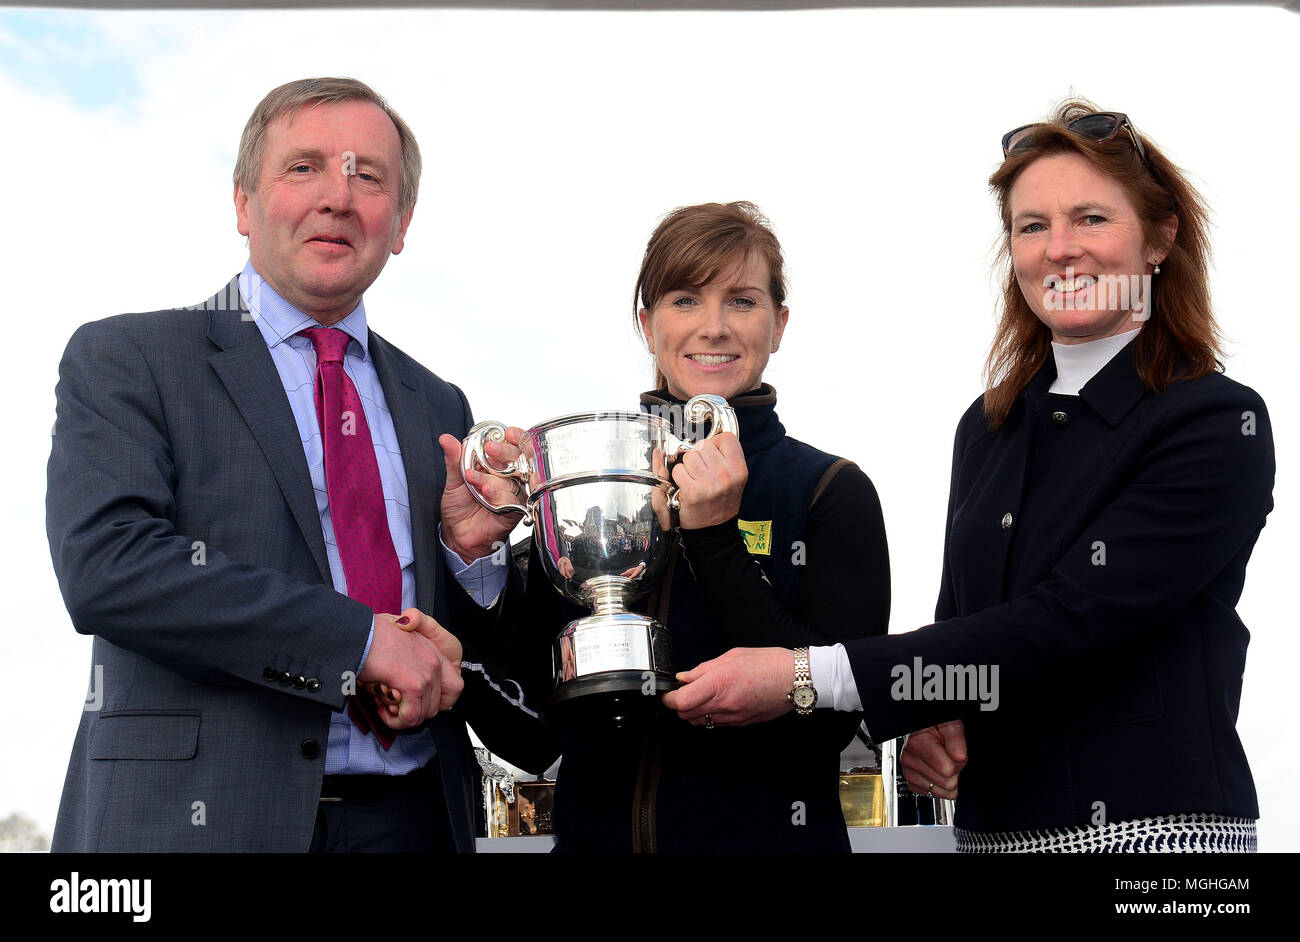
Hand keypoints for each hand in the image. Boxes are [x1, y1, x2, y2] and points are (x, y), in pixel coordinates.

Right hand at [360, 609, 464, 727]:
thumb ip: (410, 652)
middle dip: (411, 711)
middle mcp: (435, 664)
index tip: (415, 701)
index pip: (454, 687)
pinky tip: (381, 709)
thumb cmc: (371, 633)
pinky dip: (394, 720)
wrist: (360, 631)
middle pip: (434, 706)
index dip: (436, 701)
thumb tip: (405, 673)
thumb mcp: (398, 635)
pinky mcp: (414, 686)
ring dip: (400, 716)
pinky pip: (410, 717)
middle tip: (390, 703)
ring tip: (382, 704)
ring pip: (421, 715)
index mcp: (434, 652)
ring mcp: (426, 676)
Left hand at [439, 430, 524, 562]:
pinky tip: (486, 492)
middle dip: (504, 452)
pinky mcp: (514, 510)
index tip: (506, 434)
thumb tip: (446, 439)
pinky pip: (511, 499)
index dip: (512, 438)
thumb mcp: (453, 480)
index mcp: (495, 465)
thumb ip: (453, 459)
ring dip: (492, 478)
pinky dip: (498, 494)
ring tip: (473, 480)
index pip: (510, 446)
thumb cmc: (459, 507)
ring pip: (512, 479)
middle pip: (517, 458)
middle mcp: (507, 477)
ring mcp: (511, 493)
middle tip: (489, 450)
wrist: (457, 536)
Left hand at [661, 647, 794, 725]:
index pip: (682, 701)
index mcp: (720, 683)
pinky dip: (709, 716)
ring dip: (693, 712)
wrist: (797, 680)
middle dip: (679, 705)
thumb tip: (684, 677)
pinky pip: (717, 724)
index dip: (669, 698)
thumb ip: (704, 669)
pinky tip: (716, 702)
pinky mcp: (742, 723)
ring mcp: (734, 717)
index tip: (667, 692)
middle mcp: (725, 704)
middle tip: (682, 691)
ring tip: (699, 696)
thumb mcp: (732, 656)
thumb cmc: (769, 663)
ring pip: (700, 722)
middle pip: (686, 715)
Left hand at [670, 432, 746, 529]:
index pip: (726, 438)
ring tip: (695, 478)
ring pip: (689, 456)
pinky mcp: (693, 491)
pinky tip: (687, 486)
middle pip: (704, 445)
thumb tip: (714, 435)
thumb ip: (726, 455)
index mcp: (739, 469)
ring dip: (688, 466)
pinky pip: (679, 470)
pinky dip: (679, 477)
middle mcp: (726, 475)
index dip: (716, 443)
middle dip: (699, 455)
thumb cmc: (722, 501)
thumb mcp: (735, 477)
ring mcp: (709, 483)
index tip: (713, 453)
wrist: (714, 529)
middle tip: (702, 470)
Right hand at [901, 720, 966, 799]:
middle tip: (949, 757)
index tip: (954, 751)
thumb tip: (960, 757)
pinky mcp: (912, 784)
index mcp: (916, 744)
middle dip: (955, 772)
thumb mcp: (951, 724)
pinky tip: (936, 771)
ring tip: (942, 763)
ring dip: (947, 780)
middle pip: (947, 784)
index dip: (959, 761)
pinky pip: (934, 795)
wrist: (925, 731)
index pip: (948, 770)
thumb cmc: (937, 727)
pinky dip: (939, 786)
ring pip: (942, 793)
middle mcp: (909, 760)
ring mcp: (909, 773)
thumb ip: (956, 738)